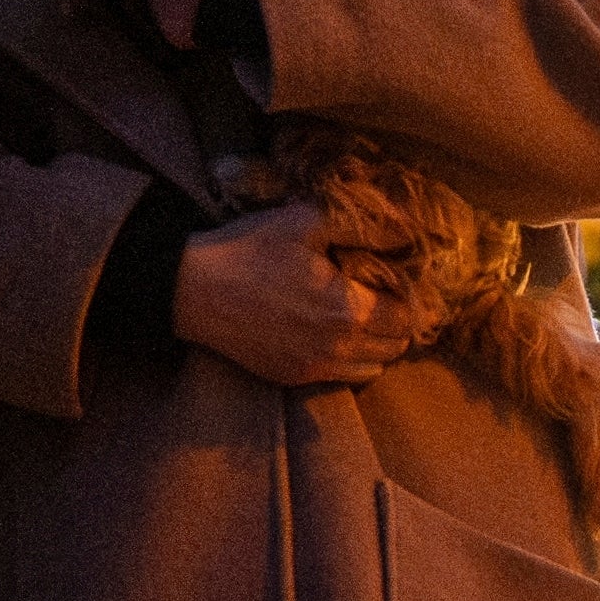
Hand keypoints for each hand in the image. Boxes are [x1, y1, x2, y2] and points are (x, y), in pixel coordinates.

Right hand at [171, 204, 416, 386]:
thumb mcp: (307, 221)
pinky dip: (352, 360)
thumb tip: (408, 230)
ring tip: (361, 314)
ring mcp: (314, 368)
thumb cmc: (249, 249)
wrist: (191, 289)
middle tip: (382, 294)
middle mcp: (338, 348)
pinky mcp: (293, 377)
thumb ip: (365, 226)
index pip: (407, 314)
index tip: (394, 276)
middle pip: (397, 345)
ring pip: (375, 367)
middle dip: (398, 320)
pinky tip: (335, 333)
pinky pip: (343, 379)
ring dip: (378, 344)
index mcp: (348, 309)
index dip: (408, 294)